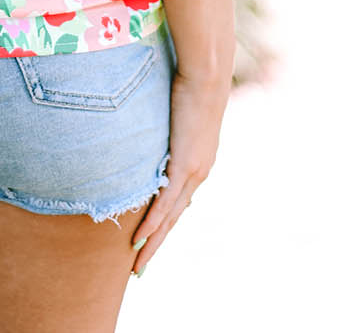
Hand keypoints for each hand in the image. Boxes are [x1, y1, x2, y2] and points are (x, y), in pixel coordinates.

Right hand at [130, 69, 230, 275]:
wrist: (206, 76)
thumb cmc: (191, 84)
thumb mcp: (177, 111)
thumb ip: (167, 124)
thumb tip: (153, 120)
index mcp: (199, 163)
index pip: (178, 202)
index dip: (164, 223)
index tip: (151, 240)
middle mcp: (199, 174)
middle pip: (175, 218)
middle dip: (157, 243)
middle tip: (140, 267)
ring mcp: (192, 172)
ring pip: (170, 217)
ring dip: (153, 242)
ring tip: (138, 263)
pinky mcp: (183, 165)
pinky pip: (165, 201)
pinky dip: (153, 222)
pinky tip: (141, 238)